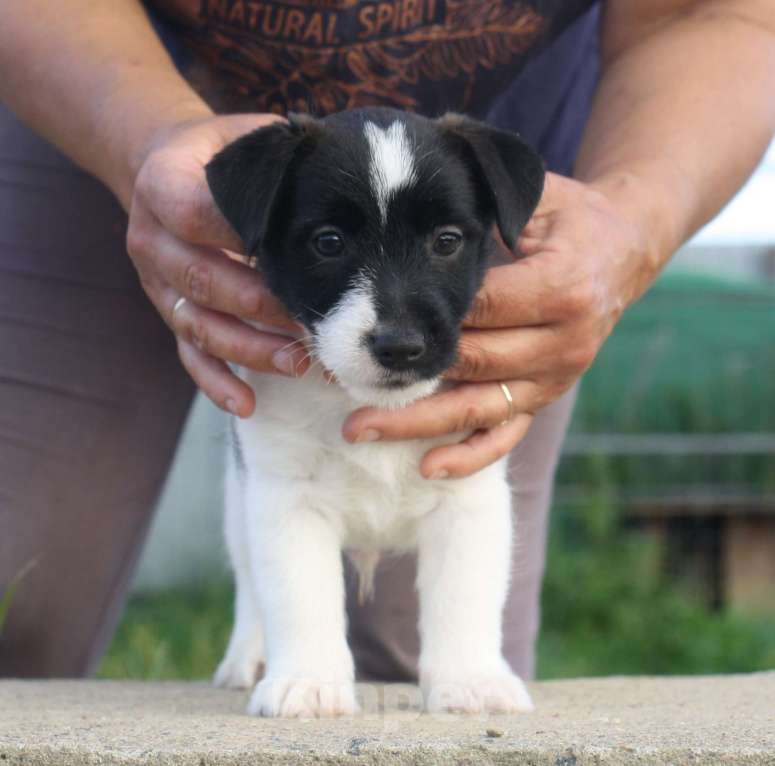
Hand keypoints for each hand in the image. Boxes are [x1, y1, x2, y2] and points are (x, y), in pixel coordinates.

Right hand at [127, 114, 310, 416]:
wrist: (158, 167)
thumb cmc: (217, 154)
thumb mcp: (241, 134)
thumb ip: (278, 153)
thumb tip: (343, 168)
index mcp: (162, 183)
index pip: (195, 212)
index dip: (243, 234)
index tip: (295, 249)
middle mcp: (150, 238)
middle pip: (201, 279)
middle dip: (259, 306)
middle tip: (311, 321)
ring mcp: (156, 284)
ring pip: (198, 325)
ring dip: (249, 349)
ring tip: (298, 363)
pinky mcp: (169, 313)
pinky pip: (187, 356)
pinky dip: (216, 383)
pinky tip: (247, 403)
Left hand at [343, 172, 654, 477]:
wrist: (624, 251)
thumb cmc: (572, 219)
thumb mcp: (543, 197)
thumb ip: (495, 199)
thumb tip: (431, 200)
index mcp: (562, 287)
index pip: (481, 307)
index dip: (425, 313)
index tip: (366, 318)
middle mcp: (564, 341)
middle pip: (472, 363)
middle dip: (405, 375)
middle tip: (341, 378)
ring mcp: (555, 377)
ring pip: (479, 407)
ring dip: (418, 422)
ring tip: (360, 429)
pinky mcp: (546, 397)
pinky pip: (507, 435)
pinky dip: (468, 456)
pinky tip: (426, 468)